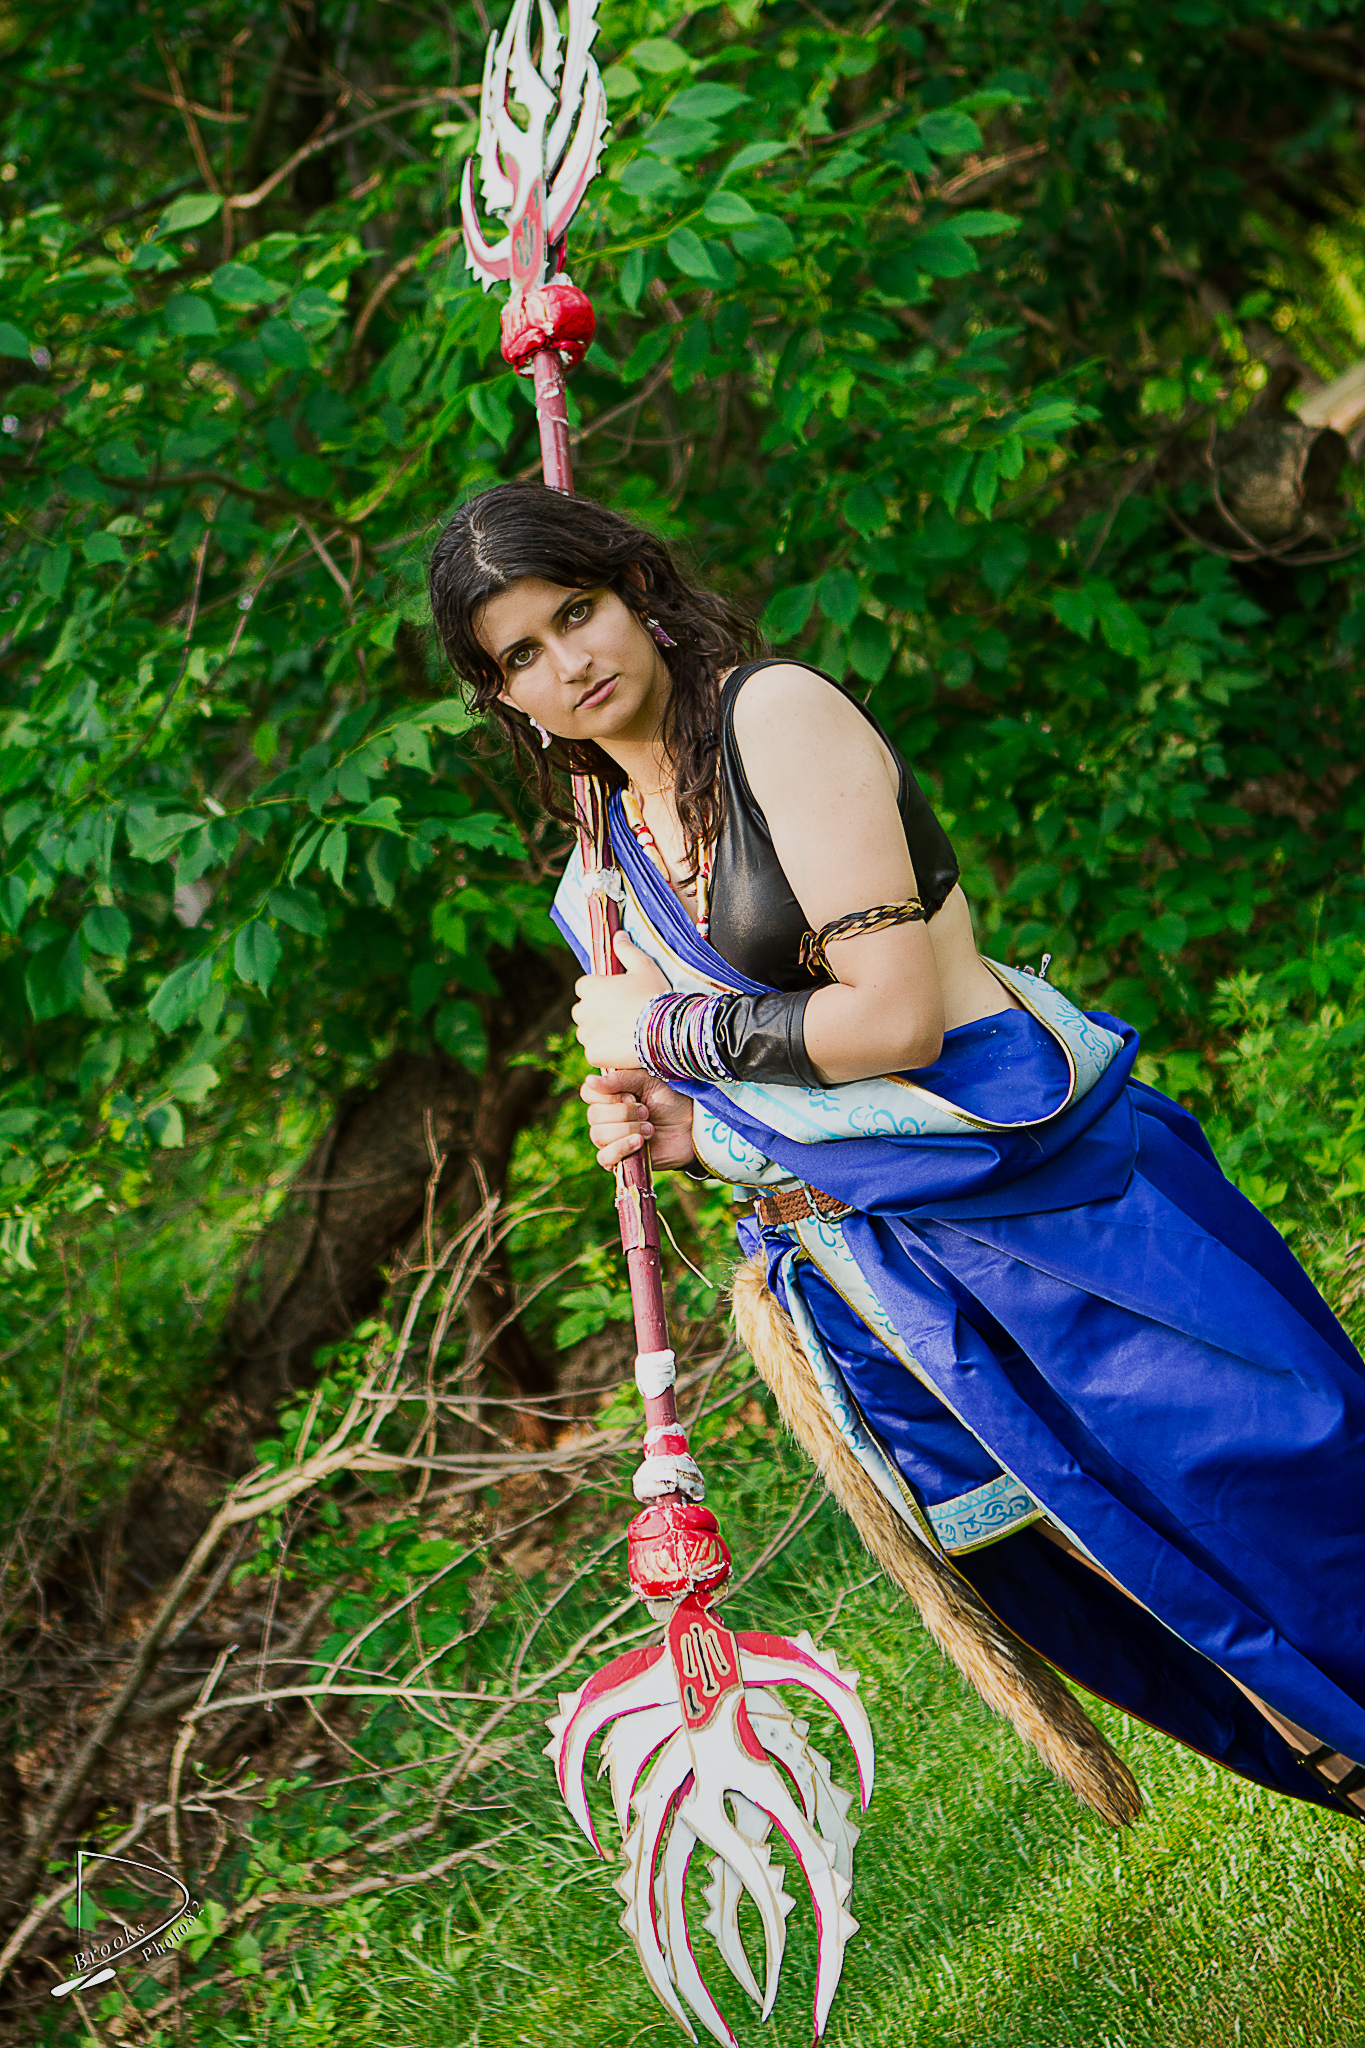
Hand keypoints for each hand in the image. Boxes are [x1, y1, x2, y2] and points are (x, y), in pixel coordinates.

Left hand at [572, 932, 668, 1070]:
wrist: (664, 1030)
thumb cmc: (654, 994)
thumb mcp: (644, 966)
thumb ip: (627, 950)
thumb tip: (618, 935)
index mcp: (590, 987)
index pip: (586, 987)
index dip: (602, 992)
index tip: (618, 996)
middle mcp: (582, 1010)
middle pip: (585, 1010)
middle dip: (598, 1013)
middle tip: (623, 1016)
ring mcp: (586, 1034)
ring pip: (588, 1032)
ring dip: (600, 1032)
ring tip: (626, 1033)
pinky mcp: (593, 1054)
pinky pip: (594, 1052)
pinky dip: (605, 1051)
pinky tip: (624, 1047)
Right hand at [580, 1068, 695, 1171]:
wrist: (693, 1127)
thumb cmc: (671, 1100)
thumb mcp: (648, 1081)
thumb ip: (620, 1079)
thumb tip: (590, 1081)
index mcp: (611, 1095)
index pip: (588, 1093)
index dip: (607, 1095)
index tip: (631, 1095)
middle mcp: (607, 1117)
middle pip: (594, 1116)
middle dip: (624, 1113)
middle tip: (647, 1112)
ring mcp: (612, 1139)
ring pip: (599, 1135)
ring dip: (627, 1129)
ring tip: (650, 1128)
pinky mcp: (620, 1160)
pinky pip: (604, 1158)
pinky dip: (620, 1148)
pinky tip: (639, 1143)